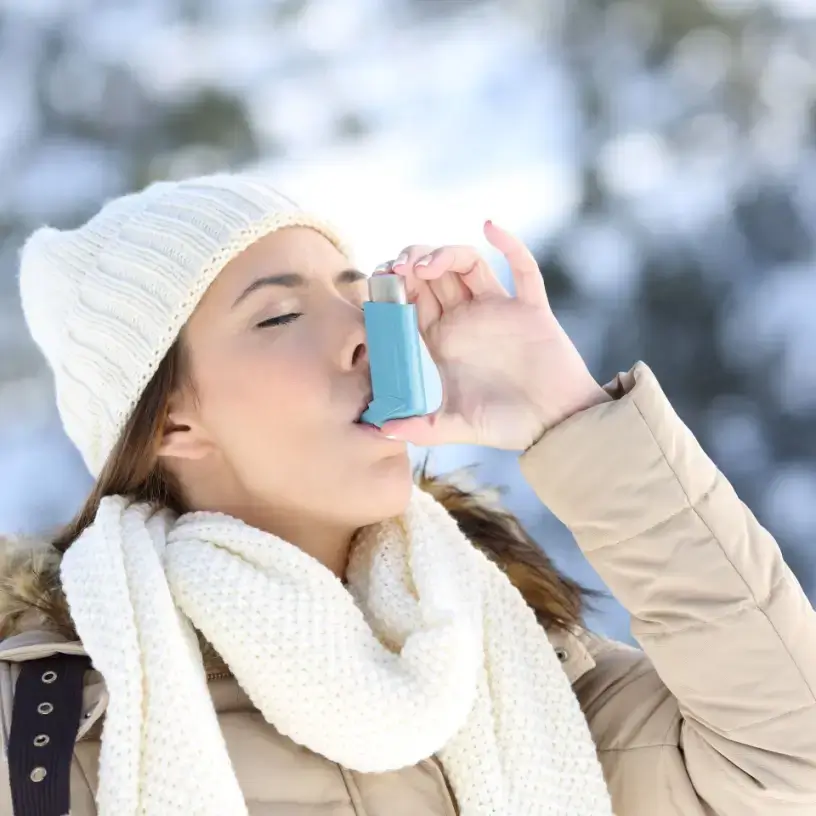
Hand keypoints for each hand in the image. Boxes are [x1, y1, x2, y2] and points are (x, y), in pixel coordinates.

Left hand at [376, 221, 609, 450]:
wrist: (555, 426)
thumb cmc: (504, 426)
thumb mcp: (454, 427)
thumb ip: (418, 427)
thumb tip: (376, 430)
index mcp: (441, 341)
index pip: (409, 303)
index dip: (392, 288)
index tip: (378, 281)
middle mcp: (465, 319)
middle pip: (433, 275)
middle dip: (412, 262)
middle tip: (398, 267)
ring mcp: (497, 310)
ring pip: (467, 264)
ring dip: (445, 254)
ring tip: (425, 264)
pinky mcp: (530, 307)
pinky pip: (523, 268)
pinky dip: (510, 244)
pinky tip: (491, 227)